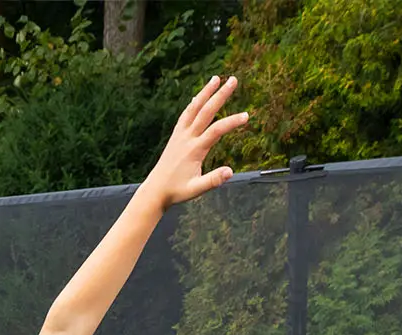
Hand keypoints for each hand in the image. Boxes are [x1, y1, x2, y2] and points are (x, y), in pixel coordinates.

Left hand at [145, 75, 248, 208]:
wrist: (155, 190)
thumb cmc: (177, 191)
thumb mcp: (196, 189)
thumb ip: (213, 180)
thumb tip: (230, 172)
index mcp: (194, 150)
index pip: (216, 131)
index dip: (231, 122)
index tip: (246, 116)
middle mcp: (186, 138)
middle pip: (206, 111)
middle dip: (221, 95)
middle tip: (234, 80)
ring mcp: (180, 135)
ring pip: (194, 108)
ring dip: (206, 92)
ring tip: (217, 78)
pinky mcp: (176, 136)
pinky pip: (185, 115)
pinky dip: (193, 103)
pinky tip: (199, 96)